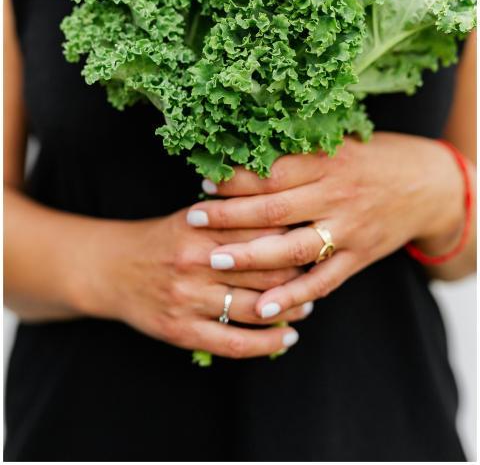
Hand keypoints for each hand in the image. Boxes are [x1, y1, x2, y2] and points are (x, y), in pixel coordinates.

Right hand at [75, 208, 306, 358]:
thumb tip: (286, 219)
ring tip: (306, 307)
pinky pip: (234, 343)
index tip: (312, 240)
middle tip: (317, 277)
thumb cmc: (161, 239)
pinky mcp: (181, 330)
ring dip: (289, 311)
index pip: (262, 231)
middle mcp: (195, 262)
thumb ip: (233, 216)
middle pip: (264, 271)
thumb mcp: (192, 216)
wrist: (111, 268)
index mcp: (201, 226)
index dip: (293, 237)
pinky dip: (266, 344)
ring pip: (254, 309)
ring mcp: (187, 298)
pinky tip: (286, 339)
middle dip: (298, 276)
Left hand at [188, 134, 463, 318]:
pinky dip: (293, 296)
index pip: (271, 172)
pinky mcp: (359, 257)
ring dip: (252, 257)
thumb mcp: (339, 143)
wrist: (427, 184)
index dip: (234, 179)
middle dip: (228, 217)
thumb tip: (246, 151)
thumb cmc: (375, 157)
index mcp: (327, 161)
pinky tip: (264, 307)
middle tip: (194, 220)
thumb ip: (298, 151)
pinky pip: (323, 281)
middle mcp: (336, 195)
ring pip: (293, 248)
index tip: (204, 182)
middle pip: (273, 210)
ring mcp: (348, 229)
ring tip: (216, 260)